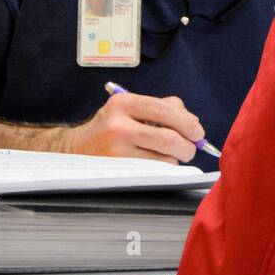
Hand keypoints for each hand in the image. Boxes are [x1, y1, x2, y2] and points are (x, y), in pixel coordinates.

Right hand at [64, 92, 204, 163]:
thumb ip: (162, 108)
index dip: (187, 122)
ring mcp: (117, 149)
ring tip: (166, 155)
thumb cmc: (110, 128)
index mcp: (124, 103)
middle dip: (188, 145)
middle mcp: (118, 124)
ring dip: (174, 159)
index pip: (164, 109)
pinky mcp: (118, 169)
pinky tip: (154, 163)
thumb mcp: (130, 110)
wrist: (75, 150)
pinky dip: (162, 168)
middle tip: (191, 149)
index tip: (198, 132)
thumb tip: (192, 121)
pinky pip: (154, 171)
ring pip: (164, 157)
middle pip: (168, 137)